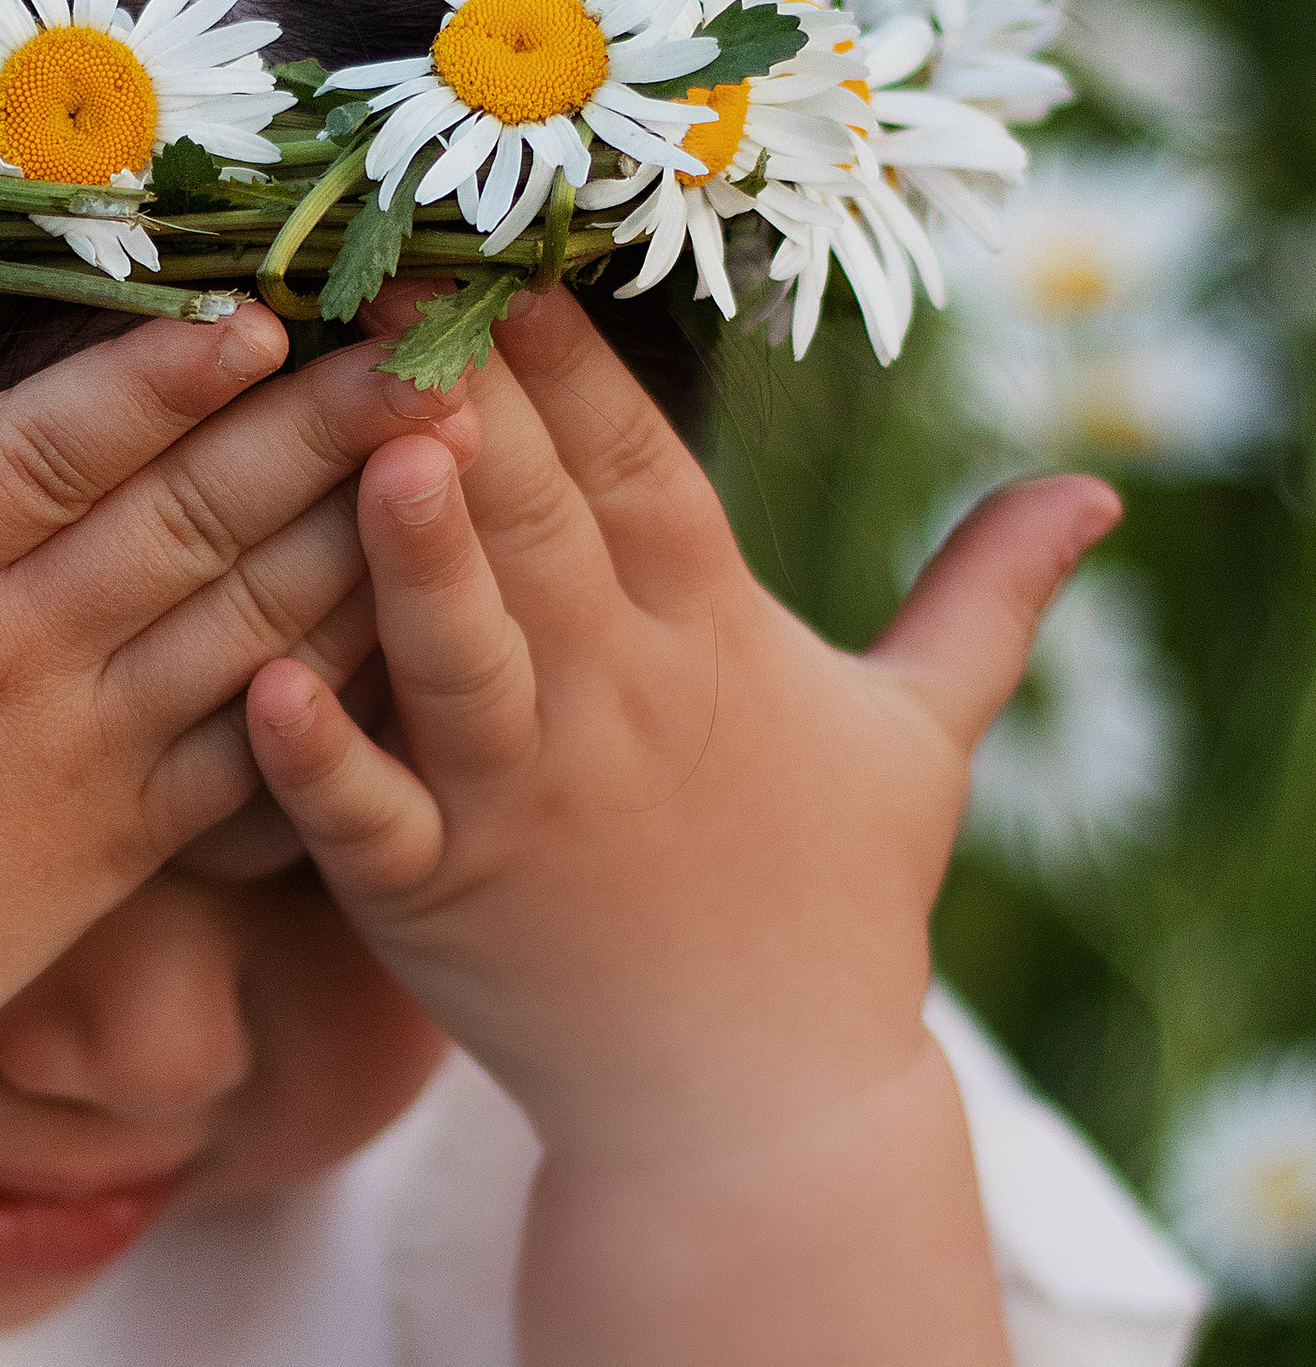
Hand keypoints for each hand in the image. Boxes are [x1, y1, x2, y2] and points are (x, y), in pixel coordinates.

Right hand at [0, 316, 473, 1127]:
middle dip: (321, 425)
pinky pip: (262, 749)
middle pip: (183, 522)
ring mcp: (75, 762)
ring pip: (249, 622)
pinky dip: (353, 680)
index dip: (154, 381)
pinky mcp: (124, 845)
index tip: (259, 304)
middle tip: (444, 331)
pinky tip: (442, 614)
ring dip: (365, 529)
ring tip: (477, 439)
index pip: (39, 461)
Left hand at [244, 285, 1118, 1169]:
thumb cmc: (834, 908)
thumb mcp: (925, 735)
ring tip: (376, 444)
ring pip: (458, 658)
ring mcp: (518, 806)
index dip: (582, 363)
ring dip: (414, 555)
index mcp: (713, 642)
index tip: (517, 251)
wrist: (760, 1115)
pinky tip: (265, 682)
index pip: (644, 471)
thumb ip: (987, 596)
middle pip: (544, 532)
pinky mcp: (434, 902)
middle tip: (399, 280)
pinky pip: (366, 819)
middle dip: (476, 402)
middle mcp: (615, 707)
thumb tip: (1100, 487)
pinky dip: (319, 758)